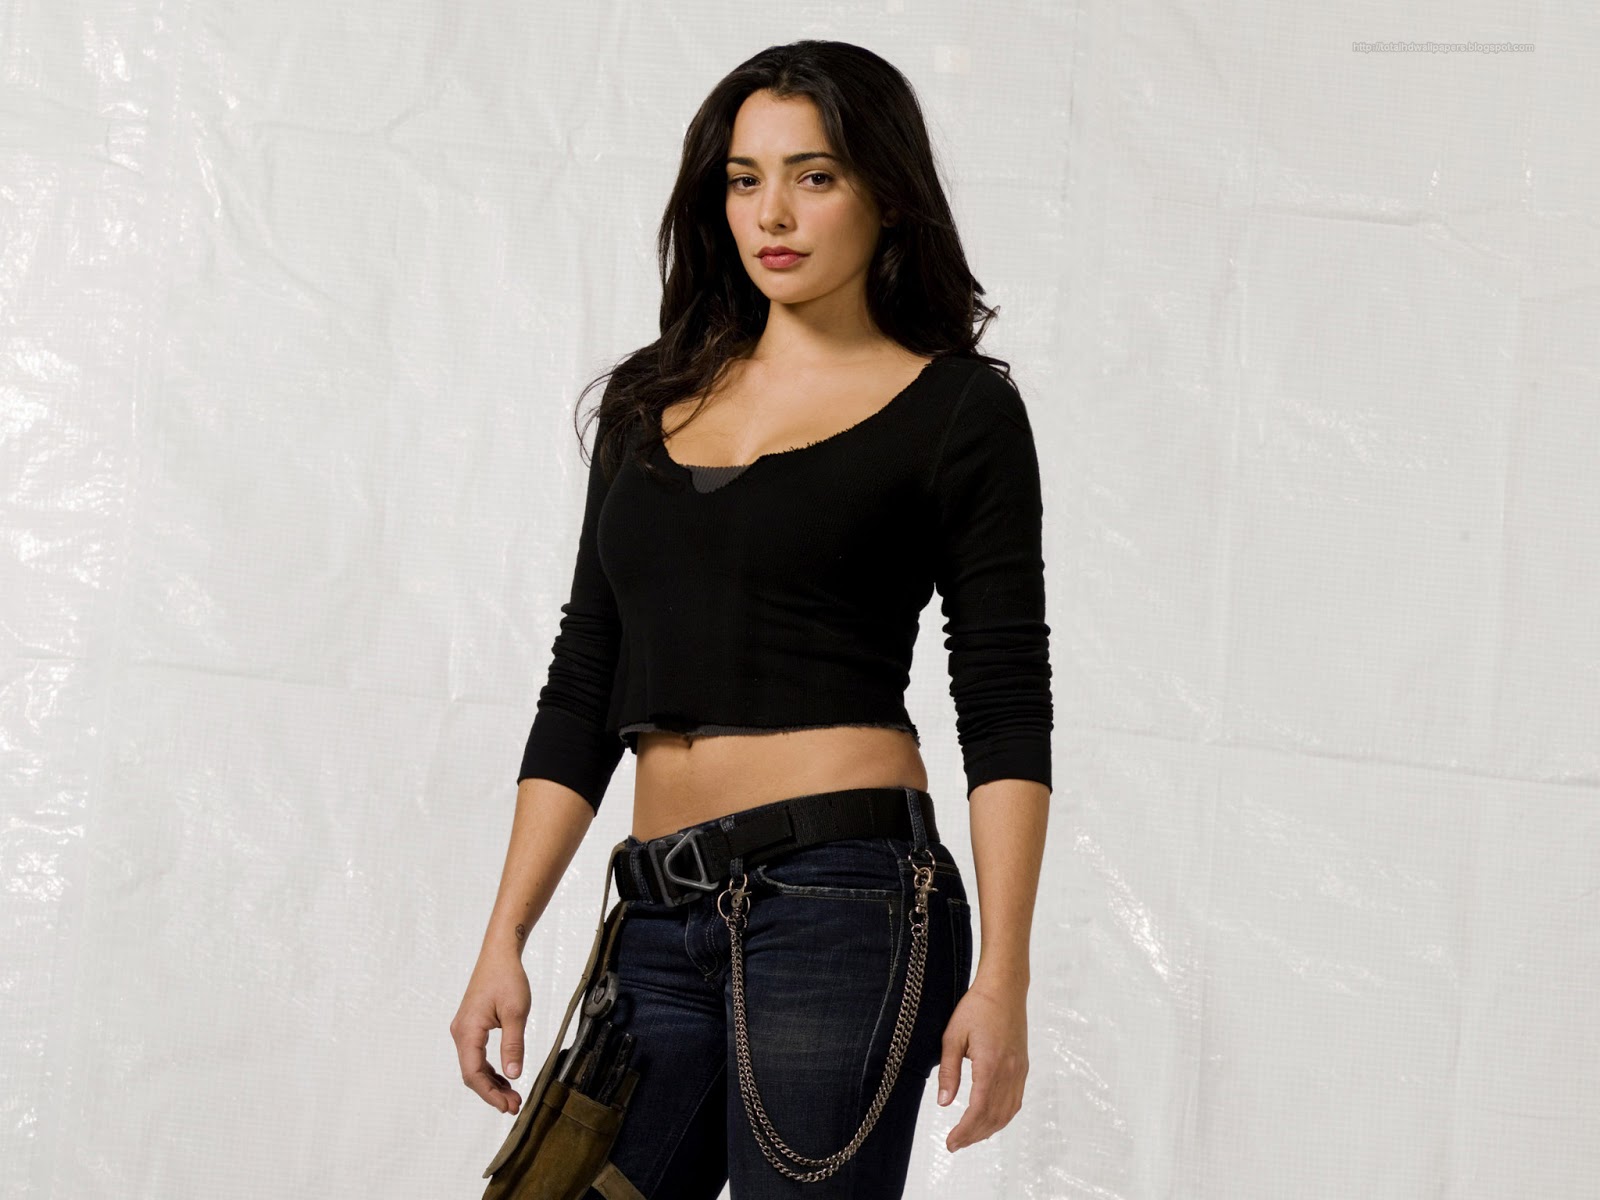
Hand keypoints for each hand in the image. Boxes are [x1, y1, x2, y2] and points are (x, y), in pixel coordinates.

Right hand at [451, 952, 532, 1113]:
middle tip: (514, 1105)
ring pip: (474, 1066)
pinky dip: (490, 1070)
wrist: (499, 955)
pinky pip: (477, 1056)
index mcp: (468, 1031)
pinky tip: (505, 1078)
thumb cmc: (507, 978)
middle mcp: (461, 1033)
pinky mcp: (471, 1027)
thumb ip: (513, 1045)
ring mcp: (464, 1030)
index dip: (490, 1093)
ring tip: (512, 1096)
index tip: (507, 1106)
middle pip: (472, 1074)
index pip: (473, 1073)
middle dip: (492, 1092)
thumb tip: (513, 1075)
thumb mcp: (516, 1012)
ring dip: (492, 1083)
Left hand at [935, 976, 1028, 1151]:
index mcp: (991, 1065)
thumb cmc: (977, 1008)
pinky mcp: (1023, 1067)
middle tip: (955, 1144)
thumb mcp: (953, 1036)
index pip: (978, 1110)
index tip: (950, 1143)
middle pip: (994, 1117)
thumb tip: (944, 1102)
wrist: (1005, 989)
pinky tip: (991, 1120)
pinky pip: (1015, 1101)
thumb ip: (949, 1071)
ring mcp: (1019, 1071)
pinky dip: (1003, 1116)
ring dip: (989, 1129)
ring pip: (1007, 1112)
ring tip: (970, 1137)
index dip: (964, 1131)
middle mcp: (1010, 1072)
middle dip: (974, 1135)